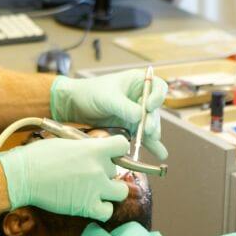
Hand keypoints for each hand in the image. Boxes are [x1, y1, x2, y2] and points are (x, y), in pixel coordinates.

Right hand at [0, 135, 129, 220]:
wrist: (24, 176)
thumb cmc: (38, 156)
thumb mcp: (65, 142)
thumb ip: (84, 147)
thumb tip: (93, 150)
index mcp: (92, 148)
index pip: (122, 145)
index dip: (117, 149)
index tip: (110, 153)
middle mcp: (98, 168)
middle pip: (116, 169)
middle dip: (105, 170)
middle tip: (88, 172)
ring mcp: (95, 189)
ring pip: (121, 191)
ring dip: (110, 190)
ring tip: (95, 189)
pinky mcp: (87, 207)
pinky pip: (108, 211)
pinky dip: (101, 209)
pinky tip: (90, 203)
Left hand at [50, 69, 167, 159]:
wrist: (75, 105)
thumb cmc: (91, 92)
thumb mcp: (108, 97)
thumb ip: (124, 107)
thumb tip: (141, 117)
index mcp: (137, 82)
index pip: (158, 87)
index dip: (158, 96)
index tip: (150, 106)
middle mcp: (140, 97)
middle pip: (155, 109)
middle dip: (153, 120)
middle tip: (148, 129)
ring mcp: (137, 113)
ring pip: (151, 124)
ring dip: (153, 133)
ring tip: (151, 140)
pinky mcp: (132, 127)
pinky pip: (145, 136)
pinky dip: (152, 144)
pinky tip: (159, 153)